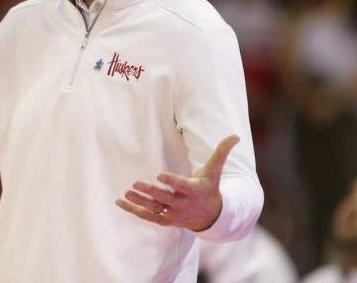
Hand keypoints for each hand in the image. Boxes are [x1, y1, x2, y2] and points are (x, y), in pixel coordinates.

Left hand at [115, 135, 239, 230]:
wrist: (211, 215)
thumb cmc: (209, 187)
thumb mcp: (215, 171)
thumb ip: (222, 152)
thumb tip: (236, 135)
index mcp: (194, 190)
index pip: (182, 186)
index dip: (172, 181)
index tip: (160, 175)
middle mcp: (183, 204)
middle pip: (165, 199)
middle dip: (151, 192)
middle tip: (136, 183)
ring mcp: (173, 214)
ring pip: (154, 210)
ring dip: (139, 202)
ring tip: (127, 192)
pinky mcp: (164, 220)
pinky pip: (147, 217)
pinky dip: (133, 210)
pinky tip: (120, 201)